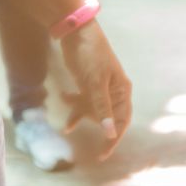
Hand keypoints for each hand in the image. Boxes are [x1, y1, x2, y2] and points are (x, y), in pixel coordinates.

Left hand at [60, 20, 132, 158]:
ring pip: (93, 111)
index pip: (122, 120)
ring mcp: (100, 88)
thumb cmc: (90, 55)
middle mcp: (114, 91)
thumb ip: (102, 108)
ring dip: (81, 118)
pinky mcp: (87, 83)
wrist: (74, 31)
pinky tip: (62, 101)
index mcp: (122, 91)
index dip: (114, 138)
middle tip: (90, 149)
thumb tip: (110, 133)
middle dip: (97, 130)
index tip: (103, 153)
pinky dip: (73, 105)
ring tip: (66, 127)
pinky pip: (82, 101)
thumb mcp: (95, 83)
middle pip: (109, 118)